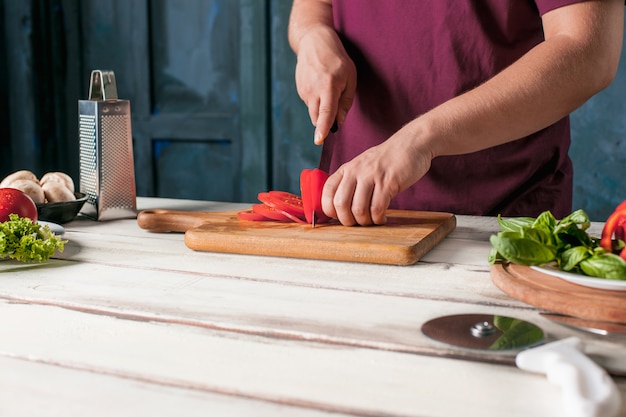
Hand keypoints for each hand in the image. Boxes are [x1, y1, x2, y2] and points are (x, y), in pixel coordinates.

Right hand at [294, 26, 356, 143]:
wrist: (313, 42)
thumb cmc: (337, 59)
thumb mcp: (350, 77)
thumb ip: (346, 101)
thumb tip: (340, 121)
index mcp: (328, 87)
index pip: (326, 112)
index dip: (323, 128)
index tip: (319, 140)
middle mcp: (313, 90)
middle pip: (316, 118)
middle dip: (324, 123)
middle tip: (335, 112)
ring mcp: (304, 91)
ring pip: (313, 112)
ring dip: (321, 109)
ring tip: (328, 88)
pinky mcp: (299, 90)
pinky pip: (310, 104)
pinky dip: (316, 101)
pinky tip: (320, 85)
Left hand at [321, 126, 433, 225]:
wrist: (411, 144)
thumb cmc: (386, 161)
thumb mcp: (362, 167)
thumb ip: (350, 183)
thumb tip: (340, 209)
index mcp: (346, 169)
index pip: (327, 192)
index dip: (329, 210)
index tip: (339, 218)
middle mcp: (356, 171)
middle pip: (340, 204)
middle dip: (347, 221)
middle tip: (357, 223)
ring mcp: (372, 176)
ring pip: (359, 209)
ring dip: (364, 222)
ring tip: (371, 221)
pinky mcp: (388, 182)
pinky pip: (378, 208)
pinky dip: (378, 219)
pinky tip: (382, 218)